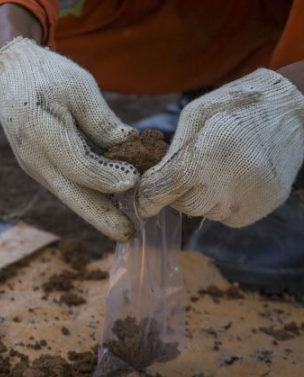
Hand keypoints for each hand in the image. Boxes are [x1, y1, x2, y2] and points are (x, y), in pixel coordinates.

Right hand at [0, 38, 138, 240]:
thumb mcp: (79, 87)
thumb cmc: (48, 77)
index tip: (135, 181)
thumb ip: (102, 120)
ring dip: (97, 211)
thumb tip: (130, 144)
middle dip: (101, 216)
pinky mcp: (40, 170)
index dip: (107, 175)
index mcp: (41, 130)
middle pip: (71, 193)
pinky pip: (66, 188)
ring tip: (125, 226)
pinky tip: (110, 206)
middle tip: (128, 234)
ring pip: (69, 195)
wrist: (10, 80)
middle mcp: (35, 157)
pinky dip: (88, 197)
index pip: (78, 163)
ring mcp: (35, 167)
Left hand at [137, 68, 303, 226]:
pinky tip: (234, 178)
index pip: (163, 191)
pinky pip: (226, 216)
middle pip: (184, 206)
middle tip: (190, 170)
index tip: (141, 204)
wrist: (292, 109)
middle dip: (178, 193)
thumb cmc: (234, 106)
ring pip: (205, 213)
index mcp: (206, 156)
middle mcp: (227, 184)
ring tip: (218, 168)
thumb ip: (170, 153)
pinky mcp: (261, 207)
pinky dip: (222, 203)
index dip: (147, 199)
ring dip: (202, 197)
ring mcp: (247, 199)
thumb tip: (148, 183)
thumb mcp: (194, 116)